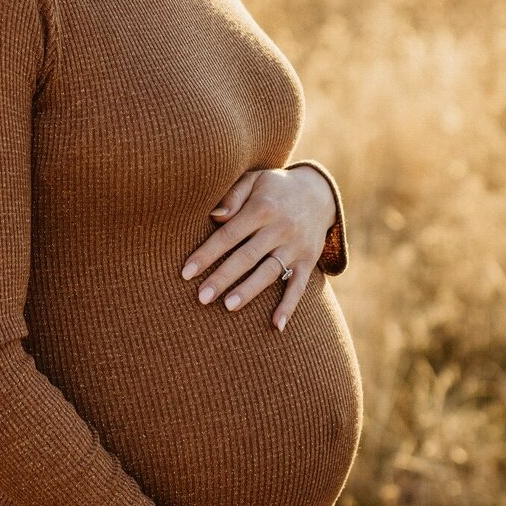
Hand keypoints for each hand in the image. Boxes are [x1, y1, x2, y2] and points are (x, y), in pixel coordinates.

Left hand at [180, 164, 337, 331]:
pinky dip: (288, 306)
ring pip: (269, 272)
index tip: (186, 272)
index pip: (229, 235)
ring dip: (249, 291)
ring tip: (228, 307)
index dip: (207, 254)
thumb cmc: (274, 188)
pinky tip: (276, 325)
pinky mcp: (309, 261)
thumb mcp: (254, 180)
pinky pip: (299, 286)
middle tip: (201, 297)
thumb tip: (214, 216)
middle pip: (247, 257)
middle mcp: (280, 228)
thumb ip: (233, 196)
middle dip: (223, 278)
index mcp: (262, 208)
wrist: (319, 193)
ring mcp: (295, 247)